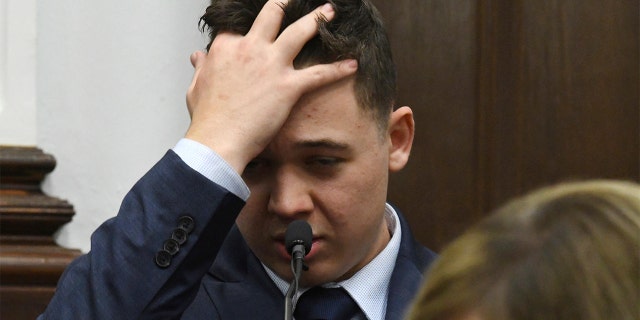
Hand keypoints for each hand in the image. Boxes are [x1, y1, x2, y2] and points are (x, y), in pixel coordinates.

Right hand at [185, 1, 357, 173]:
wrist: (217, 140)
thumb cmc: (207, 118)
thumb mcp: (196, 87)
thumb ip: (201, 67)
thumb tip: (198, 57)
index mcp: (226, 48)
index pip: (240, 27)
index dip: (250, 28)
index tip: (261, 27)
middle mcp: (250, 49)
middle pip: (272, 15)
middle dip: (286, 4)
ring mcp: (271, 65)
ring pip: (300, 32)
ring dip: (318, 19)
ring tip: (330, 12)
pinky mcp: (288, 86)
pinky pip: (319, 74)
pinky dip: (338, 69)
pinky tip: (352, 64)